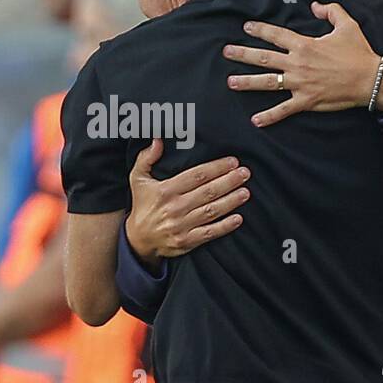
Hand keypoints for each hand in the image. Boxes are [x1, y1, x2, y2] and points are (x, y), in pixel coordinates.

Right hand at [124, 139, 249, 269]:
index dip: (216, 168)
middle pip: (208, 192)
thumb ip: (146, 158)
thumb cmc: (142, 205)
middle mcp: (174, 208)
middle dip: (229, 181)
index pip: (196, 176)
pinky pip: (209, 233)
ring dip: (231, 201)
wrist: (138, 239)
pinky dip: (225, 226)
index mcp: (165, 190)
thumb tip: (157, 141)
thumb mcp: (137, 179)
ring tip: (245, 192)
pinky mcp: (186, 241)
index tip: (232, 161)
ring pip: (211, 211)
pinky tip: (238, 218)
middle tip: (245, 173)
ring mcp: (181, 226)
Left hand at [223, 0, 382, 126]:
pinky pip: (284, 110)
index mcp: (304, 45)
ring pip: (267, 82)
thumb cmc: (359, 52)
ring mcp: (299, 83)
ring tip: (230, 82)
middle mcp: (297, 63)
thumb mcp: (346, 25)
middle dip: (242, 54)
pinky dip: (269, 116)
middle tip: (226, 52)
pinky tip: (255, 121)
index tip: (246, 27)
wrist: (370, 79)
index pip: (276, 35)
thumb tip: (315, 4)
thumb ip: (330, 10)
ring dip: (247, 82)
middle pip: (264, 58)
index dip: (259, 29)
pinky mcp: (306, 101)